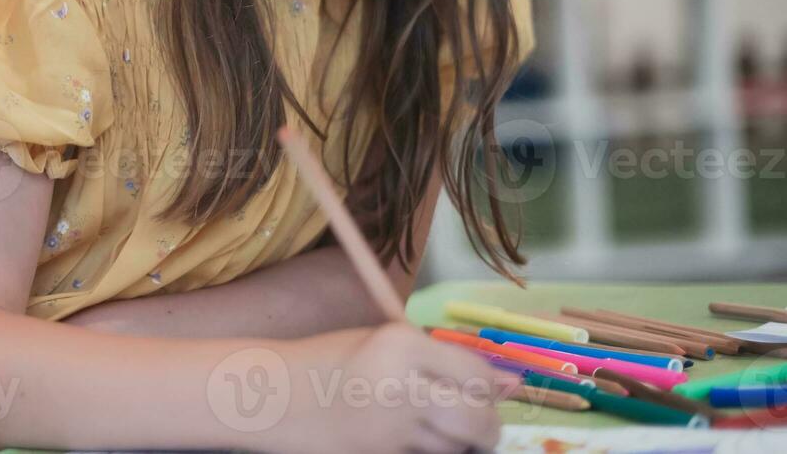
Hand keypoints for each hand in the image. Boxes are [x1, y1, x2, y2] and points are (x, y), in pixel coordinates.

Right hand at [259, 322, 519, 453]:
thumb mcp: (384, 346)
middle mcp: (402, 385)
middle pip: (478, 421)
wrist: (273, 395)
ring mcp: (390, 428)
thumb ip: (444, 362)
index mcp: (402, 344)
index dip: (489, 388)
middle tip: (476, 425)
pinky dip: (429, 452)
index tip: (484, 392)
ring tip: (433, 427)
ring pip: (457, 448)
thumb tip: (513, 384)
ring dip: (458, 443)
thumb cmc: (331, 362)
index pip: (476, 376)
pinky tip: (408, 439)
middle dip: (486, 428)